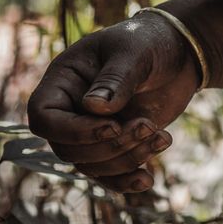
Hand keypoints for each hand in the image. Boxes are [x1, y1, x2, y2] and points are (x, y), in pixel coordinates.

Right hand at [26, 16, 201, 192]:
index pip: (44, 118)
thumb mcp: (133, 52)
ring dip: (127, 159)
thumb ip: (115, 78)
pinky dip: (126, 181)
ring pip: (91, 165)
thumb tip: (93, 108)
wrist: (178, 52)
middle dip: (111, 146)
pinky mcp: (115, 144)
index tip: (113, 125)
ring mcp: (91, 130)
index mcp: (62, 82)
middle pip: (68, 149)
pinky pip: (109, 174)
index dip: (73, 131)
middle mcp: (70, 110)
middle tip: (149, 125)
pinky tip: (148, 180)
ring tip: (163, 137)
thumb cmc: (149, 42)